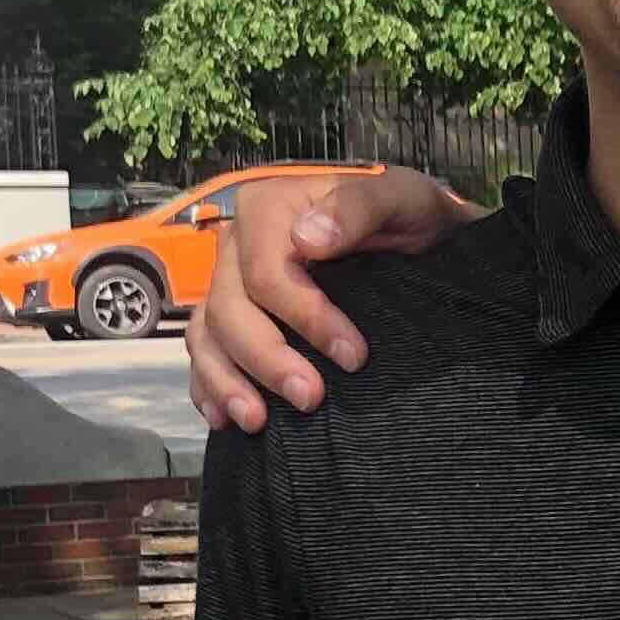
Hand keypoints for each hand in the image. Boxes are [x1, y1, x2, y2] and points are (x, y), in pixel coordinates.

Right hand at [187, 169, 482, 432]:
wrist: (415, 233)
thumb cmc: (409, 214)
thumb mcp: (401, 198)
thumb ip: (358, 208)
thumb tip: (308, 238)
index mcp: (270, 208)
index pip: (267, 272)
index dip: (304, 317)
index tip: (353, 355)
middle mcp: (237, 242)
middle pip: (229, 308)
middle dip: (266, 359)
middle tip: (311, 398)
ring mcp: (229, 279)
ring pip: (207, 333)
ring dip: (227, 381)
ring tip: (257, 421)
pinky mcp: (231, 311)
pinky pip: (203, 348)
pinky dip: (208, 384)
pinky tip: (225, 417)